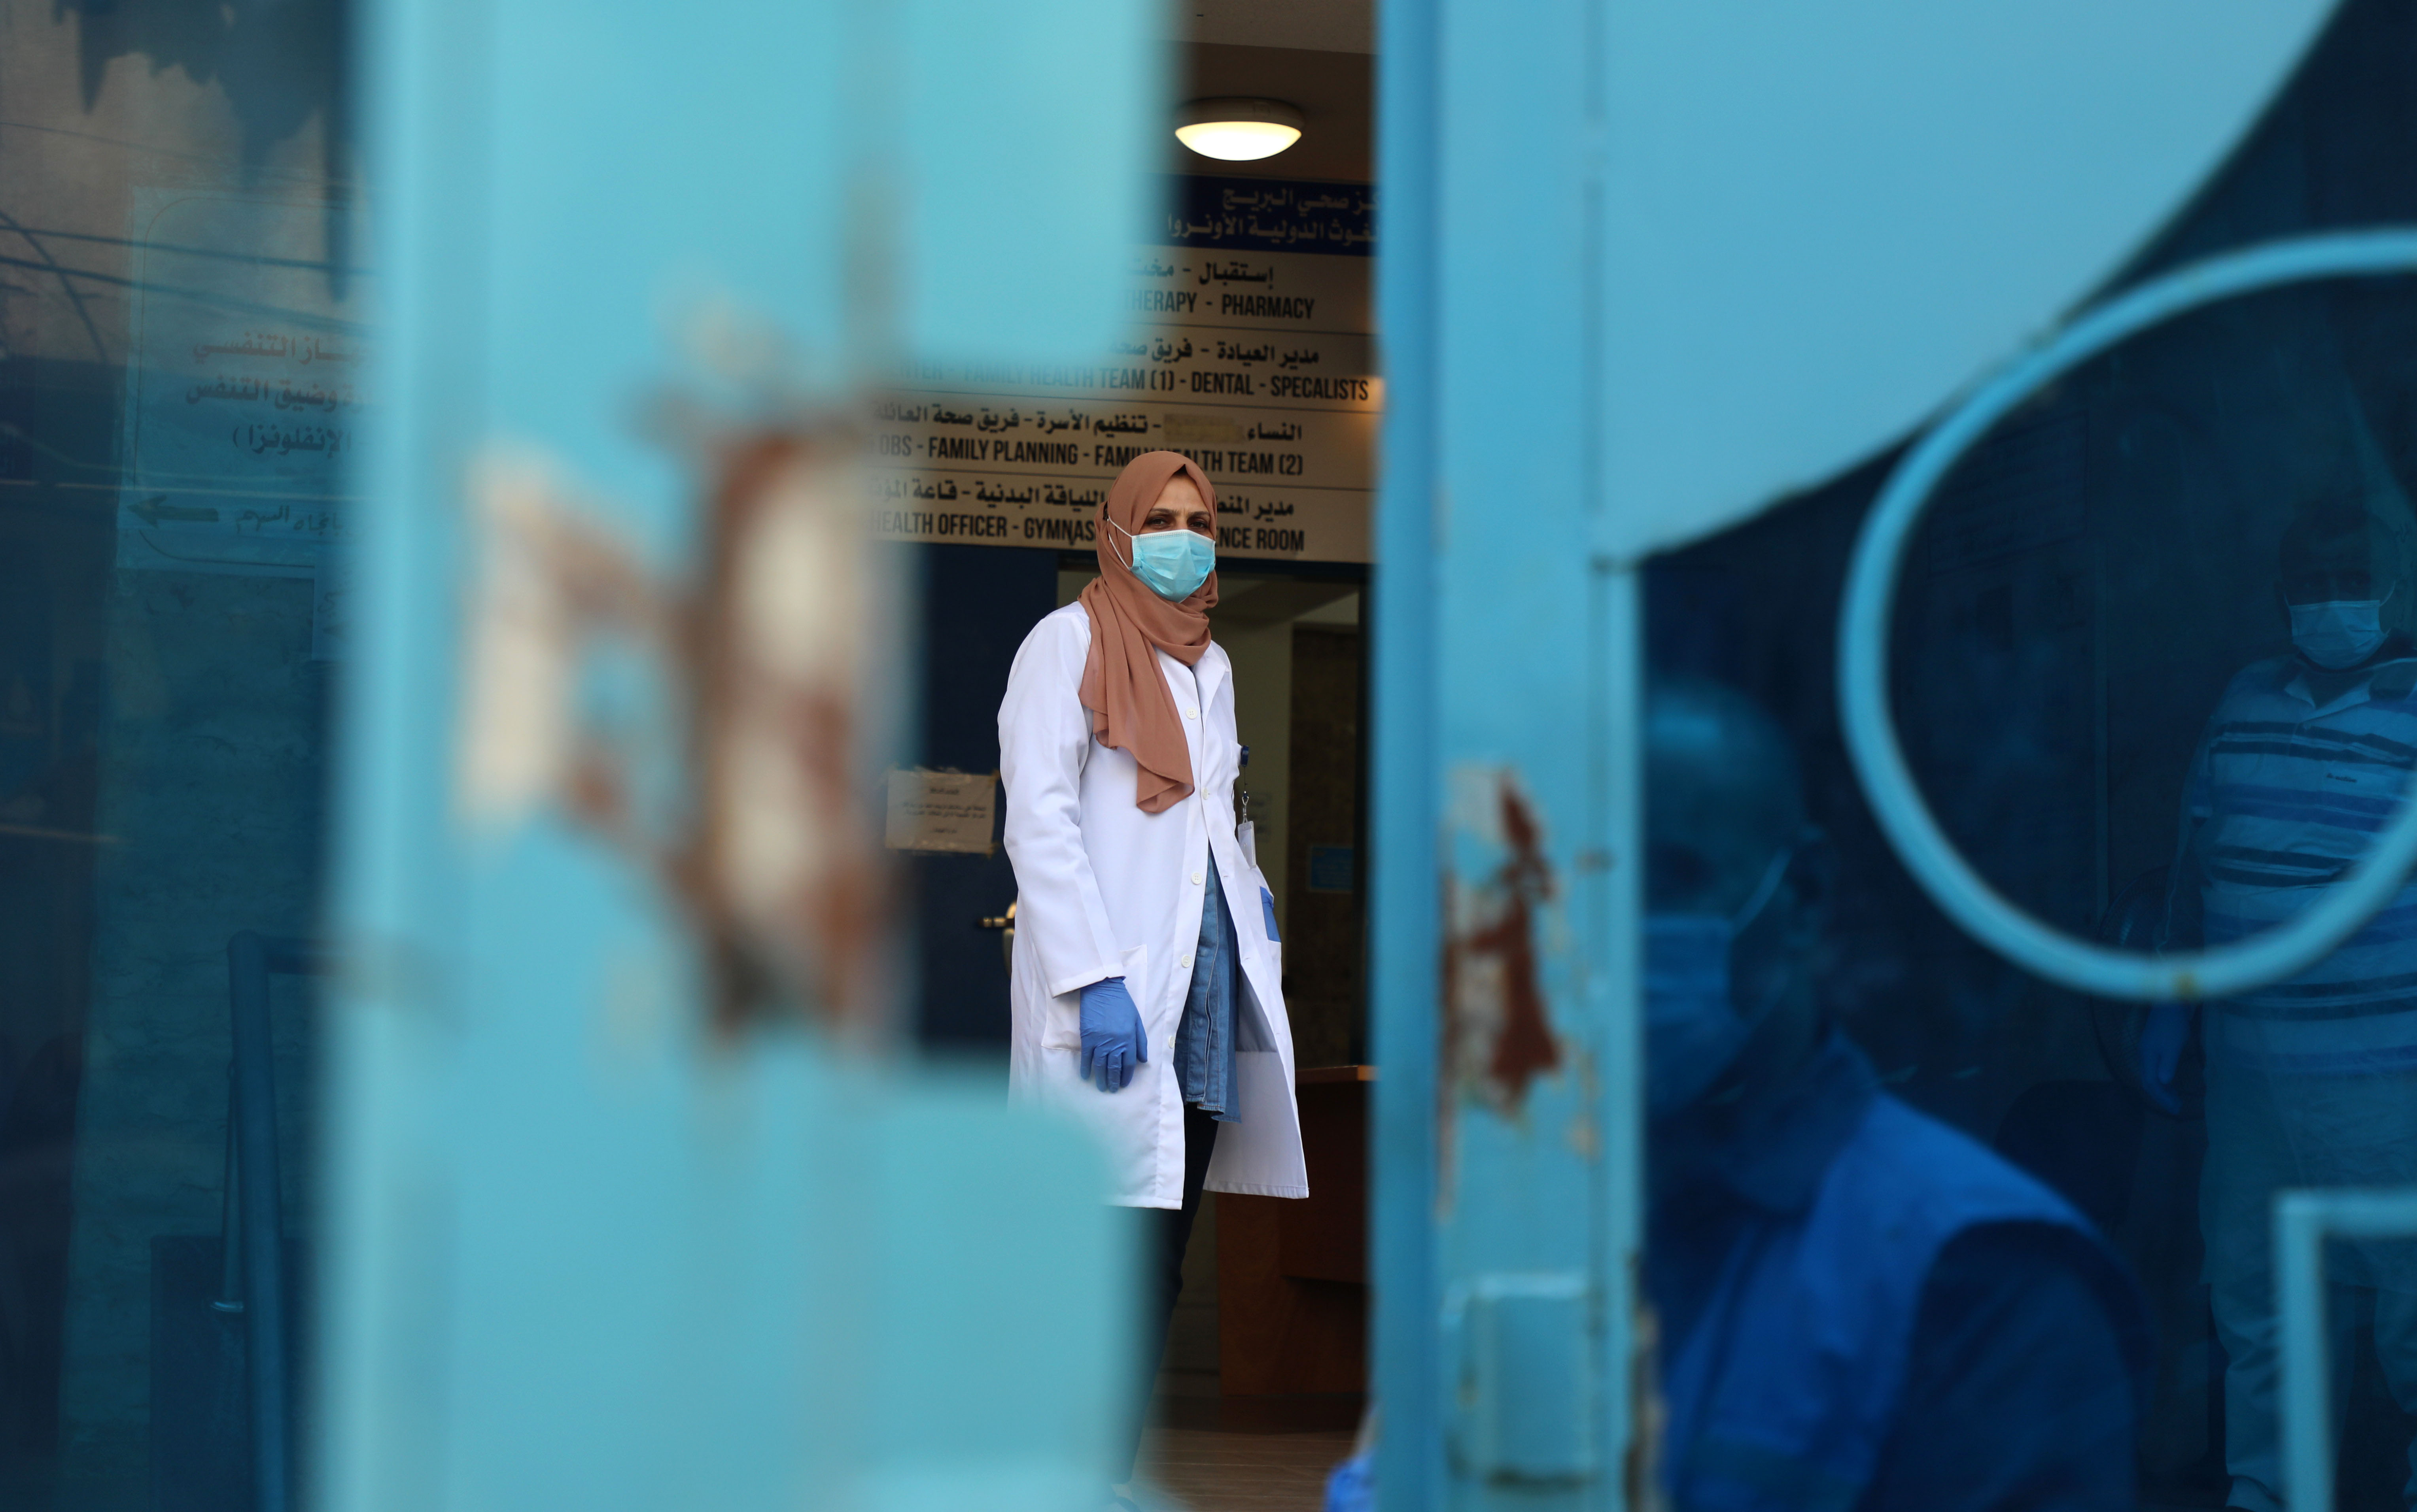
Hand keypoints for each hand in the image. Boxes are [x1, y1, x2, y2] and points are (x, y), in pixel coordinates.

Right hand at [1079, 977, 1148, 1092]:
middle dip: (1114, 1081)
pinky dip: (1086, 1068)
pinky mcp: (1088, 1037)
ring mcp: (1101, 1040)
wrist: (1102, 989)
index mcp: (1129, 1038)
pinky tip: (1086, 1075)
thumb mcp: (1137, 1020)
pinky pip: (1087, 1057)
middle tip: (1112, 1090)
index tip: (1124, 1083)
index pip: (1129, 1063)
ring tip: (1102, 1087)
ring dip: (1101, 1078)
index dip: (1127, 1076)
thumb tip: (1143, 1060)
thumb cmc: (1122, 1003)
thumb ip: (1141, 1041)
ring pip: (1101, 1065)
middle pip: (1115, 1067)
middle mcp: (1116, 1042)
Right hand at [2139, 1001, 2191, 1114]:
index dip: (2162, 1097)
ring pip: (2151, 1076)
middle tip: (2177, 1108)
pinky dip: (2162, 1080)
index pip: (2151, 1083)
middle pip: (2148, 1082)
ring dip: (2162, 1090)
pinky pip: (2154, 1070)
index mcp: (2147, 1057)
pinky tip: (2170, 1083)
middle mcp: (2144, 1056)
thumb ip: (2167, 1064)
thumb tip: (2163, 1082)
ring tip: (2175, 1099)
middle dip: (2162, 1097)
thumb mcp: (2173, 1046)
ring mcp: (2147, 1051)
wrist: (2168, 1004)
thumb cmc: (2173, 1025)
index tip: (2175, 1108)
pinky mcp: (2152, 1048)